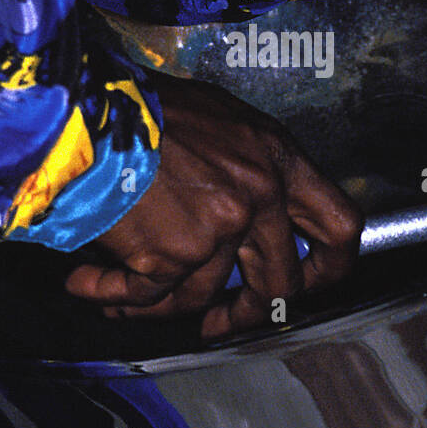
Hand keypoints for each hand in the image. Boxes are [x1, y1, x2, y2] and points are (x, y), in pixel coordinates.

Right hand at [64, 71, 362, 337]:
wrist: (86, 108)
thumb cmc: (143, 105)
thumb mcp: (218, 117)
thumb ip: (246, 164)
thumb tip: (251, 208)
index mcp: (279, 157)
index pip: (340, 227)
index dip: (329, 269)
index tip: (306, 286)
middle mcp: (260, 195)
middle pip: (279, 284)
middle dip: (245, 314)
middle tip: (219, 322)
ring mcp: (219, 227)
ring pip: (201, 296)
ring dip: (158, 306)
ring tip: (123, 296)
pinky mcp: (174, 252)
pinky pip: (149, 296)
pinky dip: (113, 295)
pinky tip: (88, 283)